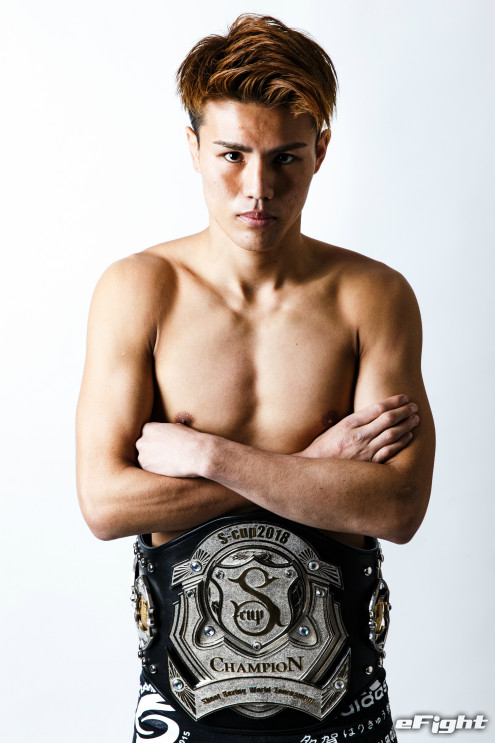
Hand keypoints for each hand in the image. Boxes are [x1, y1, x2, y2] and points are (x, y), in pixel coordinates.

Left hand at [136, 422, 205, 477]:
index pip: (147, 434)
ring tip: (168, 461)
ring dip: (153, 460)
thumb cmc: (190, 439)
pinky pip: (148, 468)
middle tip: (166, 453)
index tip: (164, 444)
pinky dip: (156, 469)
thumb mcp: (176, 427)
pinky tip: (167, 467)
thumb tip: (167, 431)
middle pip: (144, 446)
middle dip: (153, 449)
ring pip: (145, 458)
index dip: (156, 439)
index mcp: (148, 428)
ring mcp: (142, 455)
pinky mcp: (146, 467)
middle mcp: (142, 440)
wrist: (197, 454)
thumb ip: (165, 430)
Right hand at [297, 395, 418, 462]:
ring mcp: (364, 451)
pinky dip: (401, 443)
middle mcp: (358, 436)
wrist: (314, 469)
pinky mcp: (368, 464)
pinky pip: (389, 451)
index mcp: (348, 424)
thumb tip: (374, 411)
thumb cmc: (324, 447)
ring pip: (392, 435)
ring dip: (406, 425)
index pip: (377, 408)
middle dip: (404, 411)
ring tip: (415, 419)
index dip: (394, 401)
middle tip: (414, 407)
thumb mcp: (335, 428)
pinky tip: (408, 436)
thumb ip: (354, 420)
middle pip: (387, 420)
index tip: (405, 397)